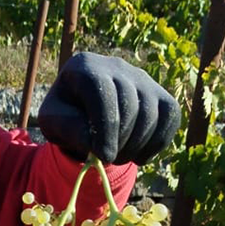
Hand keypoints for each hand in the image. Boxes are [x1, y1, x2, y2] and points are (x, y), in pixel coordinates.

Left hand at [39, 52, 180, 166]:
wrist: (85, 114)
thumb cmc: (67, 117)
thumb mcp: (54, 123)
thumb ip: (69, 129)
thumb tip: (99, 144)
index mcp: (84, 66)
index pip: (103, 92)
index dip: (105, 128)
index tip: (103, 156)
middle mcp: (117, 66)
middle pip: (130, 105)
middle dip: (120, 141)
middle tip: (108, 159)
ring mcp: (143, 78)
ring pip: (152, 113)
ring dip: (137, 145)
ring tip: (119, 156)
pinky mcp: (161, 93)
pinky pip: (170, 117)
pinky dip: (158, 143)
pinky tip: (139, 154)